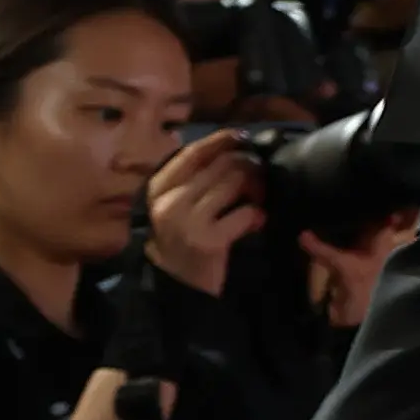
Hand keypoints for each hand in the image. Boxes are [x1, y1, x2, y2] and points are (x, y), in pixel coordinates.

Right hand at [146, 131, 268, 293]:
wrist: (179, 283)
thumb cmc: (184, 237)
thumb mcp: (178, 204)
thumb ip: (195, 177)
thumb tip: (229, 145)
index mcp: (159, 188)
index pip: (193, 152)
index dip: (221, 140)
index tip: (242, 136)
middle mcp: (170, 201)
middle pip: (223, 164)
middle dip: (249, 166)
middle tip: (260, 176)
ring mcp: (188, 221)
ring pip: (236, 182)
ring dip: (257, 187)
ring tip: (258, 199)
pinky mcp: (208, 240)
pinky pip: (248, 212)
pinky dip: (258, 215)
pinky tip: (255, 222)